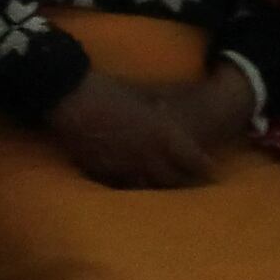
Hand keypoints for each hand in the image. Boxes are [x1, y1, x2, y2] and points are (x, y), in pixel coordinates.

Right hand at [48, 65, 248, 188]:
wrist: (69, 99)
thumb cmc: (108, 90)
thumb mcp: (144, 95)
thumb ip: (160, 109)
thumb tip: (171, 109)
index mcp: (163, 135)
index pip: (193, 160)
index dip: (204, 167)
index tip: (210, 170)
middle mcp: (147, 157)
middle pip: (174, 180)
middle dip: (185, 183)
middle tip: (191, 184)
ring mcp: (123, 168)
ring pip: (148, 188)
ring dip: (157, 188)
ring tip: (162, 188)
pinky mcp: (100, 172)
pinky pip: (121, 187)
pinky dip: (130, 187)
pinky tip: (131, 186)